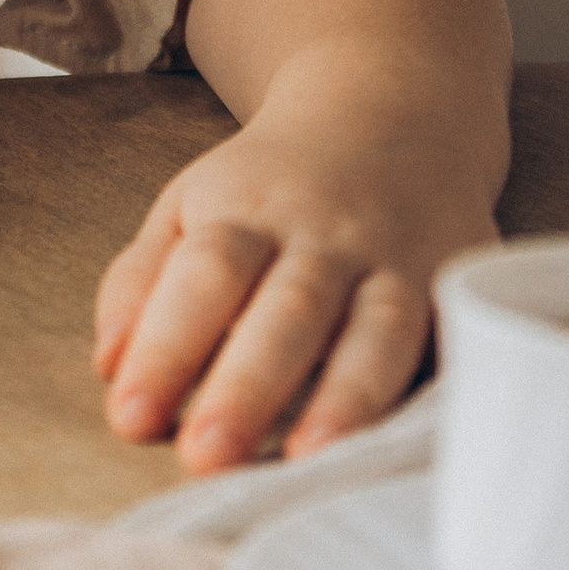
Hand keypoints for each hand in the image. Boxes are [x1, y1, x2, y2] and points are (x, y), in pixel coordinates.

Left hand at [92, 82, 499, 471]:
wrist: (391, 109)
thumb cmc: (271, 184)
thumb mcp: (190, 206)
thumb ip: (142, 282)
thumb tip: (110, 366)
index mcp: (246, 209)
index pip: (202, 277)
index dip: (166, 346)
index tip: (130, 417)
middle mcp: (327, 234)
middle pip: (288, 310)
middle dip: (247, 385)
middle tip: (204, 456)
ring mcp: (398, 258)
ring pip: (379, 328)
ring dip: (345, 397)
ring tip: (308, 461)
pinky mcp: (457, 283)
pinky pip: (453, 340)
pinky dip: (434, 392)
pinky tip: (409, 443)